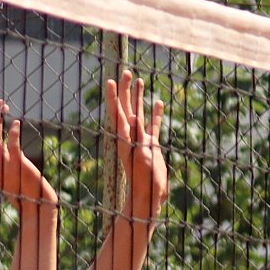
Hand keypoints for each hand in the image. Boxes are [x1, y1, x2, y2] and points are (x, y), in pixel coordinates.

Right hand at [0, 99, 57, 207]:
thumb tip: (3, 140)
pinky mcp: (16, 165)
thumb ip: (4, 156)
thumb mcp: (10, 170)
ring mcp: (3, 166)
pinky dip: (13, 133)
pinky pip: (12, 145)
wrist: (35, 203)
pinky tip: (16, 123)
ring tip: (3, 107)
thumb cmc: (25, 187)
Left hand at [106, 71, 167, 216]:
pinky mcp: (152, 146)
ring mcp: (141, 140)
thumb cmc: (145, 183)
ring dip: (138, 97)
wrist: (149, 198)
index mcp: (125, 139)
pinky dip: (154, 113)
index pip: (117, 113)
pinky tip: (158, 102)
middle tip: (125, 71)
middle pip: (126, 108)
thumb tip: (133, 123)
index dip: (114, 97)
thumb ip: (139, 142)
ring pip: (139, 113)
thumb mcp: (141, 160)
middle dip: (125, 90)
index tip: (111, 81)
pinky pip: (153, 125)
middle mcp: (131, 137)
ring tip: (139, 80)